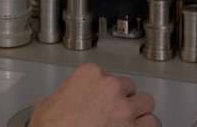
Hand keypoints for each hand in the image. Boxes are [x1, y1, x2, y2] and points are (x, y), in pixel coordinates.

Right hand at [29, 63, 156, 126]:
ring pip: (146, 103)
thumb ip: (55, 99)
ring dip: (140, 112)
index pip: (106, 75)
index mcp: (89, 75)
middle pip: (129, 87)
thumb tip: (49, 104)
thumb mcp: (44, 106)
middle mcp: (110, 87)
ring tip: (132, 120)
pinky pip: (151, 123)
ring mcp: (124, 108)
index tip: (99, 99)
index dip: (103, 90)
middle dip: (123, 99)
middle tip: (114, 111)